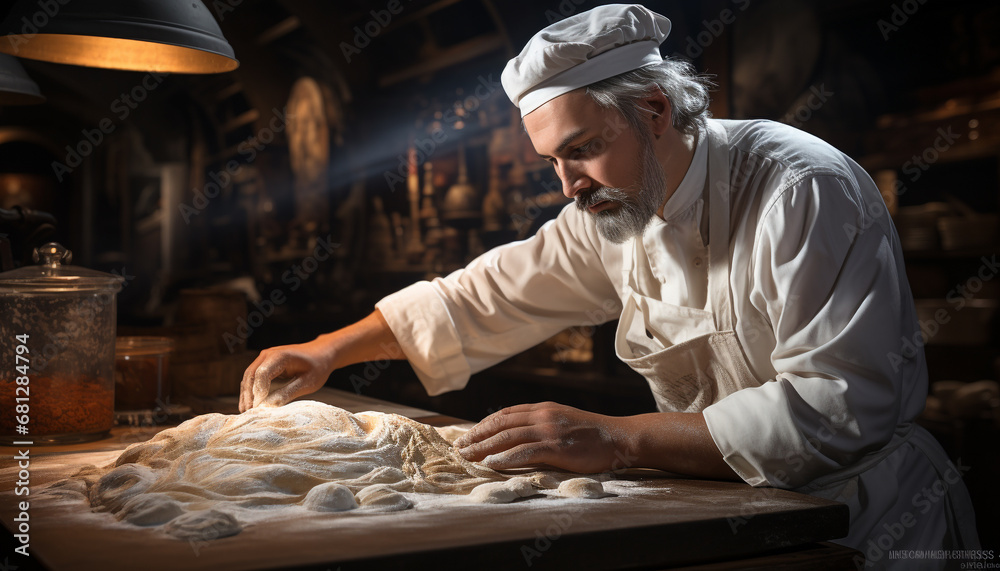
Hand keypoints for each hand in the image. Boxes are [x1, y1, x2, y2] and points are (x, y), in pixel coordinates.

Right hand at [239, 339, 335, 411]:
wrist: (322, 353)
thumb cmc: (317, 367)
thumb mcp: (307, 383)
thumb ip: (288, 393)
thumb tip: (268, 407)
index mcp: (280, 356)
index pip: (262, 374)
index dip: (258, 392)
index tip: (257, 409)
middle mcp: (268, 354)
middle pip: (251, 375)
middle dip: (247, 395)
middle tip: (247, 414)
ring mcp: (265, 358)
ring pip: (249, 377)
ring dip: (246, 394)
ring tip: (246, 413)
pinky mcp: (265, 364)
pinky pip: (253, 377)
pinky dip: (250, 390)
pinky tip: (250, 405)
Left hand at [454, 402, 631, 472]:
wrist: (619, 437)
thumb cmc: (593, 434)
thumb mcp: (563, 420)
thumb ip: (542, 423)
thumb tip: (518, 434)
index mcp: (543, 408)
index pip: (505, 413)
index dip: (483, 424)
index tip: (468, 435)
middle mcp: (543, 416)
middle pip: (500, 423)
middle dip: (477, 435)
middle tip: (459, 447)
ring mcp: (549, 431)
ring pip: (507, 437)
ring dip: (484, 448)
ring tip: (467, 457)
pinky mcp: (557, 448)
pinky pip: (524, 452)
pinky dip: (505, 458)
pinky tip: (490, 465)